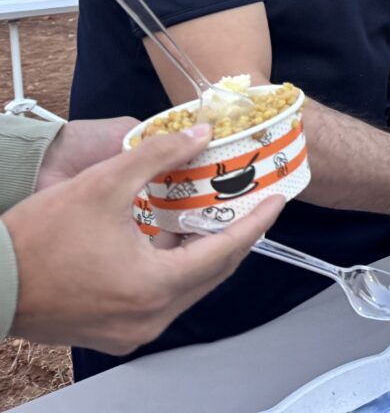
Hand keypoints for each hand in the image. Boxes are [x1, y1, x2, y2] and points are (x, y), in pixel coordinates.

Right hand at [4, 125, 284, 353]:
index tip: (277, 201)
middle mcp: (150, 317)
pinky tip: (169, 238)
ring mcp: (132, 330)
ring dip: (200, 251)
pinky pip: (162, 298)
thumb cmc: (35, 239)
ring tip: (211, 214)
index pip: (226, 251)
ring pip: (187, 287)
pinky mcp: (114, 332)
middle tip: (250, 204)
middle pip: (211, 272)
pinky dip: (172, 268)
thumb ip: (159, 154)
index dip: (257, 222)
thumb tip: (200, 133)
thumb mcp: (103, 183)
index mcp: (154, 285)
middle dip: (233, 235)